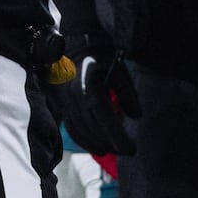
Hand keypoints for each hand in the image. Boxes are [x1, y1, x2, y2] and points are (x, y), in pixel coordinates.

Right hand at [47, 36, 139, 155]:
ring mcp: (65, 101)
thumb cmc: (101, 57)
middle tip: (128, 152)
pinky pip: (72, 128)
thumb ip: (127, 93)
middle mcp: (74, 95)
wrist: (76, 45)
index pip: (103, 115)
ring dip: (98, 144)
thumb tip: (135, 116)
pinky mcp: (62, 105)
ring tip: (115, 151)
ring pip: (80, 130)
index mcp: (89, 83)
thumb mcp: (119, 69)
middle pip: (92, 126)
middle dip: (111, 143)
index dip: (117, 135)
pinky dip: (85, 140)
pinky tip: (99, 147)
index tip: (131, 148)